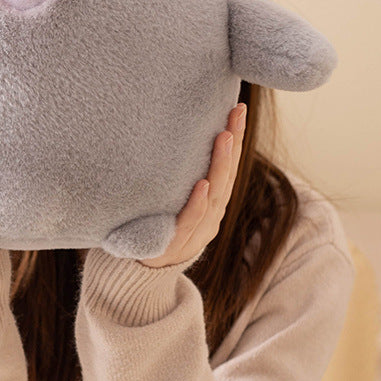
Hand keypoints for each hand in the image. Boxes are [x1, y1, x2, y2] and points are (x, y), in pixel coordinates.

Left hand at [138, 103, 246, 268]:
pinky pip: (190, 221)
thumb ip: (178, 175)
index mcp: (212, 202)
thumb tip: (172, 131)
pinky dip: (198, 202)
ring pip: (215, 195)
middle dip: (233, 143)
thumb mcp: (171, 198)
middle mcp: (211, 215)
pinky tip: (202, 184)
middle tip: (236, 113)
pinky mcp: (178, 246)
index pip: (227, 165)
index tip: (238, 109)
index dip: (236, 138)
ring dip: (220, 165)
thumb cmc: (159, 227)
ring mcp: (198, 231)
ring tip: (224, 137)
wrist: (142, 271)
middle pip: (226, 175)